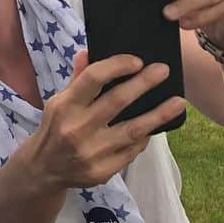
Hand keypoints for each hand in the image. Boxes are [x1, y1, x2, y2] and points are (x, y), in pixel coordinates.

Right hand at [29, 52, 184, 187]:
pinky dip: (144, 137)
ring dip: (159, 115)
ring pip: (134, 129)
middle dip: (144, 83)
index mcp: (65, 106)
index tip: (137, 61)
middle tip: (163, 70)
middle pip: (117, 101)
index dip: (117, 66)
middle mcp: (77, 128)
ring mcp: (91, 152)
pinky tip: (155, 127)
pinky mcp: (102, 171)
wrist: (44, 169)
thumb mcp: (59, 101)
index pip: (93, 78)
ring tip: (179, 102)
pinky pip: (132, 150)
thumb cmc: (55, 128)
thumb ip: (77, 79)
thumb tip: (89, 52)